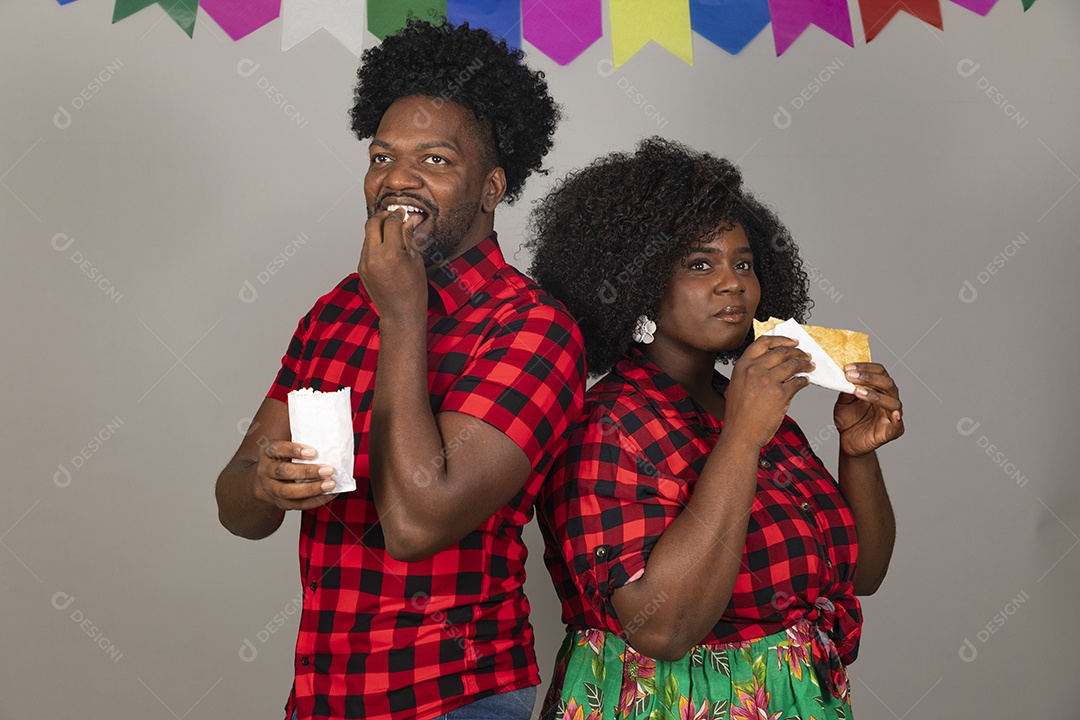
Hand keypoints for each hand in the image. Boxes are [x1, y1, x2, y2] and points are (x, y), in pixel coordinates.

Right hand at [253, 440, 338, 511]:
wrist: (263, 481)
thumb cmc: (282, 459)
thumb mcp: (283, 446)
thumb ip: (299, 439)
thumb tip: (327, 428)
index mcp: (267, 452)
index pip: (277, 449)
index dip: (294, 450)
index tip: (313, 452)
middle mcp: (266, 471)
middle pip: (283, 472)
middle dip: (307, 472)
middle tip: (328, 469)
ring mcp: (271, 489)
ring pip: (288, 491)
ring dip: (312, 488)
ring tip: (330, 484)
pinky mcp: (280, 503)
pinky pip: (297, 505)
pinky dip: (315, 500)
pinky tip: (330, 494)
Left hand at [357, 208, 427, 324]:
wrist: (400, 314)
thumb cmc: (413, 292)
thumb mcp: (416, 261)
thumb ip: (409, 237)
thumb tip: (410, 220)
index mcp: (391, 253)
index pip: (391, 223)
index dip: (398, 215)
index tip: (404, 214)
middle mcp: (374, 256)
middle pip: (373, 223)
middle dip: (383, 216)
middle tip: (393, 216)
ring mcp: (364, 263)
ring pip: (368, 235)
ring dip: (378, 229)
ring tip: (392, 233)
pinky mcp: (361, 268)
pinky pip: (366, 248)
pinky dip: (375, 243)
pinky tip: (386, 248)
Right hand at [724, 336, 814, 448]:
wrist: (740, 434)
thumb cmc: (739, 414)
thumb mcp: (737, 385)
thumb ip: (750, 371)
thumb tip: (770, 362)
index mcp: (742, 366)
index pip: (764, 342)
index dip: (781, 339)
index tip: (792, 342)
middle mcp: (754, 370)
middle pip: (781, 351)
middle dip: (797, 352)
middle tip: (805, 355)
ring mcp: (768, 381)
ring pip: (792, 365)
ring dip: (804, 364)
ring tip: (810, 366)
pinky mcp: (780, 395)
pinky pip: (797, 382)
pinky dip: (804, 381)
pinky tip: (805, 381)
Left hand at [834, 363, 903, 457]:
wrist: (848, 441)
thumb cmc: (849, 419)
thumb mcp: (843, 402)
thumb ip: (846, 390)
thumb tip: (844, 376)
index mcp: (879, 389)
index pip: (879, 372)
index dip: (865, 367)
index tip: (848, 367)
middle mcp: (888, 398)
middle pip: (887, 383)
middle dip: (868, 378)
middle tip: (850, 376)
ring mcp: (892, 415)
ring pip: (892, 401)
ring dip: (875, 395)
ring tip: (858, 392)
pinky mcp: (892, 431)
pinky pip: (898, 425)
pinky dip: (898, 419)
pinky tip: (894, 414)